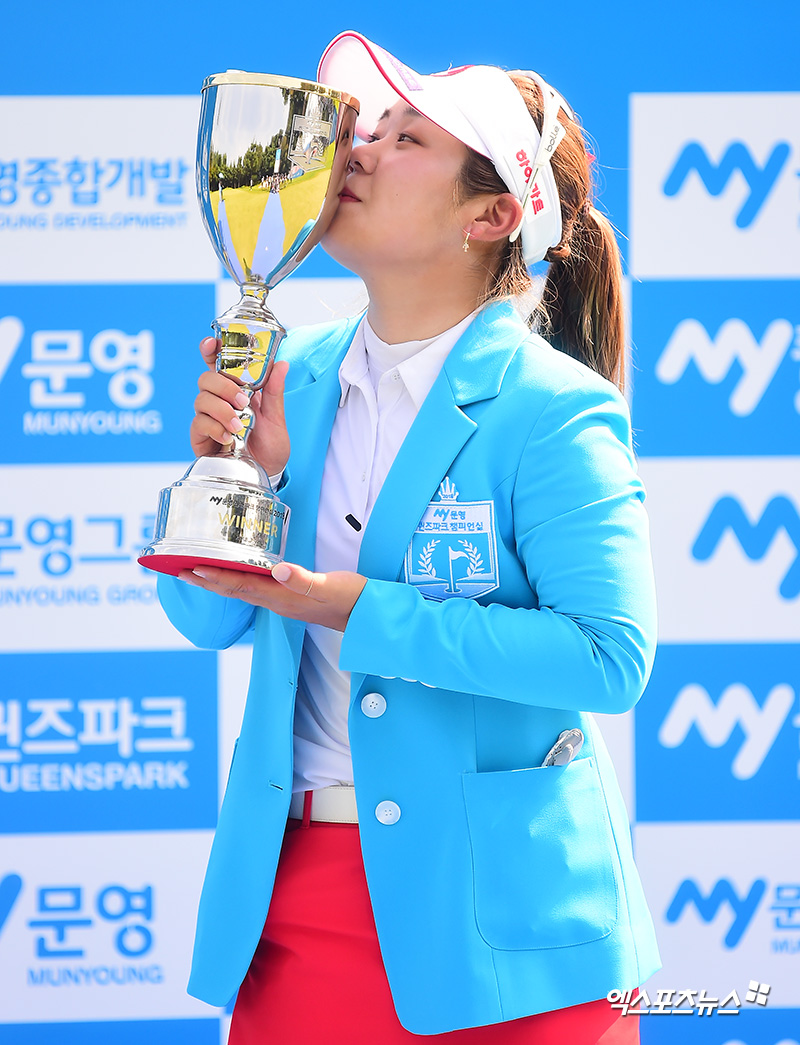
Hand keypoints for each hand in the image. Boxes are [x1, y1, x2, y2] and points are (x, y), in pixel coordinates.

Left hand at [178, 561, 367, 631]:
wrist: (367, 616)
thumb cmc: (351, 599)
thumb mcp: (331, 586)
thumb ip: (304, 579)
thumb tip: (277, 570)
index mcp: (283, 597)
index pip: (241, 586)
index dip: (215, 577)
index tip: (191, 568)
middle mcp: (277, 602)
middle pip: (233, 591)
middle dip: (206, 580)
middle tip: (179, 570)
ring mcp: (283, 602)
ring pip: (242, 591)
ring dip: (217, 582)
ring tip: (197, 571)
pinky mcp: (290, 598)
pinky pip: (254, 589)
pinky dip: (237, 581)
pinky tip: (234, 574)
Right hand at [189, 336, 290, 476]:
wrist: (266, 474)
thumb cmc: (270, 446)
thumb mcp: (277, 418)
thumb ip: (274, 392)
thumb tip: (281, 363)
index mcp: (236, 390)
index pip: (218, 364)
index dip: (211, 350)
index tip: (211, 343)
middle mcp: (219, 401)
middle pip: (206, 378)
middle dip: (224, 387)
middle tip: (243, 402)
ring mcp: (208, 418)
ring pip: (201, 399)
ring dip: (222, 410)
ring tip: (239, 426)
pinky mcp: (200, 437)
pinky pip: (198, 423)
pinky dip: (214, 428)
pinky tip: (228, 438)